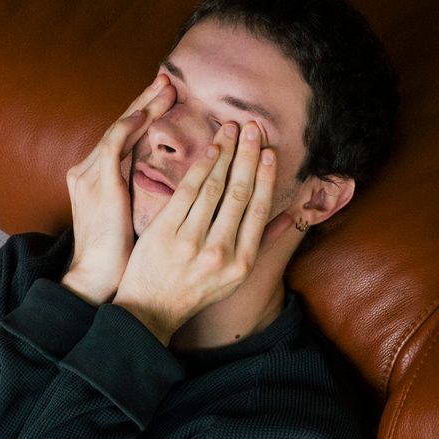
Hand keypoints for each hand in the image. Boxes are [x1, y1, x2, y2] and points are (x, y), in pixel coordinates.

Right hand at [61, 75, 176, 305]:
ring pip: (119, 129)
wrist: (97, 280)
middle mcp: (88, 171)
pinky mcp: (97, 186)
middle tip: (169, 80)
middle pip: (121, 126)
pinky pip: (113, 146)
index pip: (124, 138)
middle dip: (146, 102)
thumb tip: (183, 186)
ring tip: (166, 87)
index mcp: (97, 179)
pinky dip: (129, 128)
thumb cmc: (123, 257)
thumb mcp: (137, 218)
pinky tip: (146, 114)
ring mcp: (89, 176)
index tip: (168, 99)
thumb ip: (149, 195)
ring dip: (144, 106)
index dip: (146, 116)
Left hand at [113, 120, 276, 344]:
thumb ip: (261, 245)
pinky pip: (186, 194)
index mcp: (242, 263)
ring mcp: (191, 243)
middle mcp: (220, 253)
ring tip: (232, 130)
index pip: (259, 211)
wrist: (150, 311)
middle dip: (248, 157)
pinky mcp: (164, 234)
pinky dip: (200, 168)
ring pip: (214, 189)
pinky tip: (210, 150)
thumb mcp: (234, 278)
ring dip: (225, 155)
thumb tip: (289, 218)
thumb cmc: (194, 291)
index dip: (266, 178)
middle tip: (254, 128)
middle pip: (240, 194)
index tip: (270, 152)